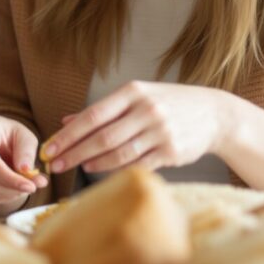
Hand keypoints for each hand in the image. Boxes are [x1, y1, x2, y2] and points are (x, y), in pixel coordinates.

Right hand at [0, 116, 47, 207]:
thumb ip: (28, 152)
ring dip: (0, 196)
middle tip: (28, 191)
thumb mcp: (25, 137)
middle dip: (7, 190)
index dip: (7, 177)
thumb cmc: (10, 137)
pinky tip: (3, 193)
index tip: (29, 187)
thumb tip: (26, 171)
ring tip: (17, 190)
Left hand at [40, 81, 231, 175]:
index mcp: (133, 92)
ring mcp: (160, 132)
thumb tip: (66, 121)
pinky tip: (100, 170)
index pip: (92, 115)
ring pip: (118, 152)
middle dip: (74, 152)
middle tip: (55, 164)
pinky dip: (115, 169)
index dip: (68, 134)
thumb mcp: (137, 97)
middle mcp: (146, 110)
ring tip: (77, 167)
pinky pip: (137, 164)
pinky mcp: (171, 152)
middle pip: (102, 137)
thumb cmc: (168, 104)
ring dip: (93, 162)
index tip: (49, 147)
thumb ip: (103, 110)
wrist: (214, 115)